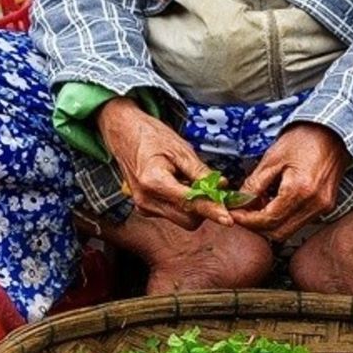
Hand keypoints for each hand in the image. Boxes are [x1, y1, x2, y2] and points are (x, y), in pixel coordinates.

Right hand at [97, 97, 229, 228]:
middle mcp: (146, 200)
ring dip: (193, 205)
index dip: (211, 210)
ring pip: (181, 218)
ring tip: (188, 179)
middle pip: (187, 219)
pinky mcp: (145, 208)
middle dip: (204, 207)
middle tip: (212, 188)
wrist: (124, 134)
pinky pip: (172, 213)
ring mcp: (143, 206)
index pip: (189, 202)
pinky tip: (179, 184)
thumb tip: (221, 186)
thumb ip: (200, 171)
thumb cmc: (151, 137)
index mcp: (153, 182)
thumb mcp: (180, 149)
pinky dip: (183, 203)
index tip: (228, 218)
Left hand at [233, 123, 347, 241]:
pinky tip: (274, 201)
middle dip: (257, 226)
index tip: (233, 214)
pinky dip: (283, 218)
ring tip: (258, 203)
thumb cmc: (304, 138)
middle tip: (242, 211)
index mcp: (300, 190)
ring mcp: (323, 208)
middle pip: (279, 233)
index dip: (247, 220)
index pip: (268, 220)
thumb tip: (239, 202)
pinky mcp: (326, 207)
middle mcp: (315, 204)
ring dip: (270, 223)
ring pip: (289, 230)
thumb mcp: (273, 158)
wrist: (334, 132)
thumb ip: (255, 184)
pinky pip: (300, 222)